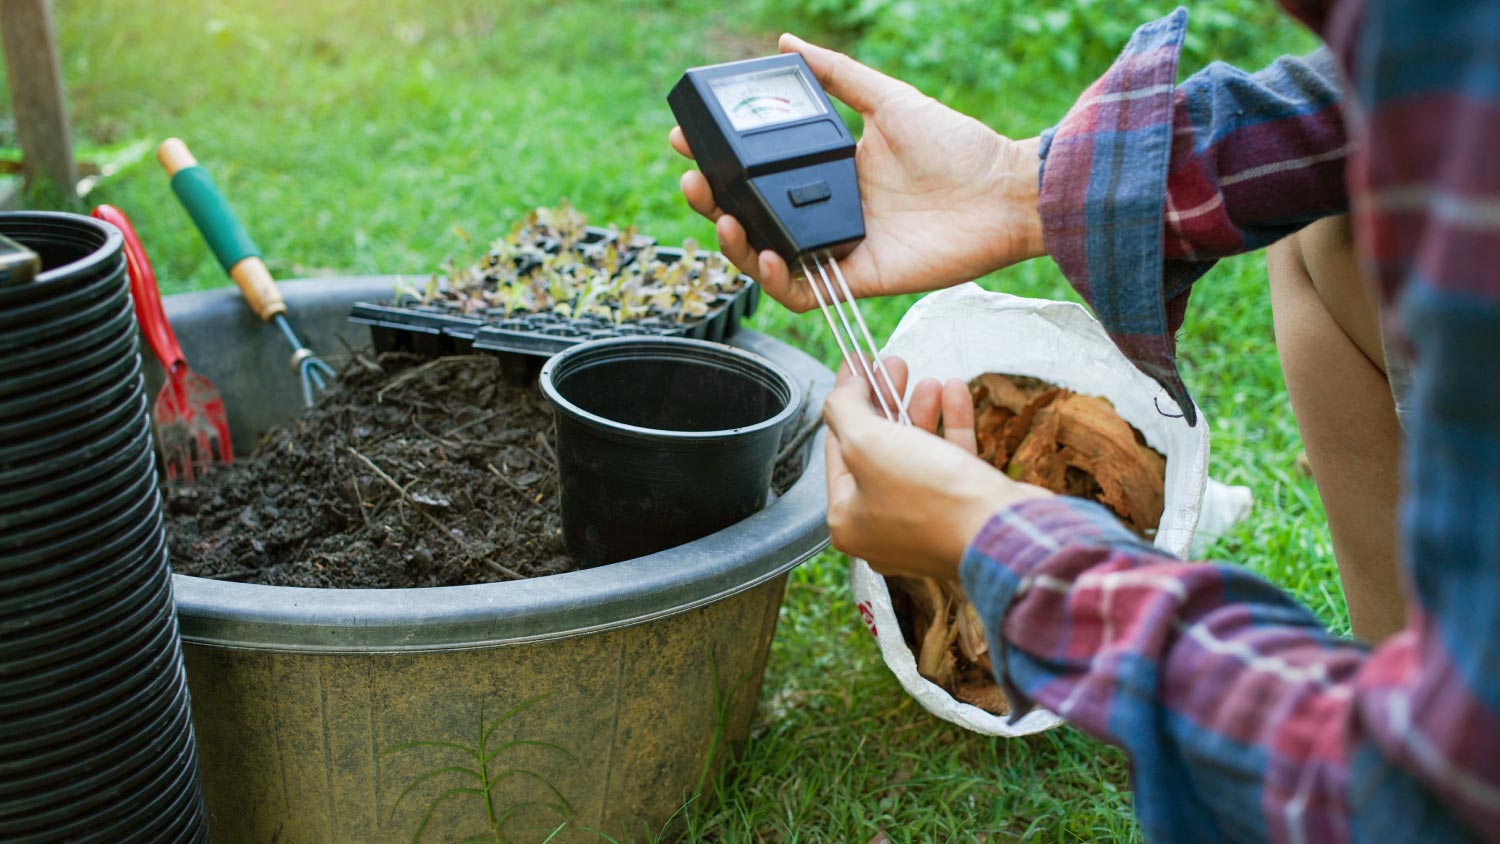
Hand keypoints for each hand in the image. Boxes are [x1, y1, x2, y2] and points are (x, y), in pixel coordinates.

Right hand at [669, 34, 1045, 312]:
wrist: (1005, 192)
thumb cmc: (958, 147)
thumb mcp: (888, 100)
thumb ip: (838, 76)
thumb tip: (785, 43)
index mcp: (828, 172)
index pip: (758, 172)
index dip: (719, 161)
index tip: (688, 140)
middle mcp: (826, 212)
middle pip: (751, 217)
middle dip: (713, 202)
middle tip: (693, 180)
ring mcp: (839, 248)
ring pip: (766, 259)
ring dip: (734, 245)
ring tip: (723, 217)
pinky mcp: (857, 279)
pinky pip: (803, 293)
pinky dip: (776, 282)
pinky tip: (766, 256)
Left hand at [822, 357, 1050, 578]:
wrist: (1003, 533)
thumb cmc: (930, 497)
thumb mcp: (867, 442)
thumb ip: (844, 409)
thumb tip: (843, 389)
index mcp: (848, 519)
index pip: (837, 448)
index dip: (847, 401)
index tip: (857, 367)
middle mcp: (882, 527)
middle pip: (877, 450)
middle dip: (887, 402)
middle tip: (893, 367)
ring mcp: (924, 522)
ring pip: (916, 454)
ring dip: (921, 411)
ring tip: (927, 379)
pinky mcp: (962, 513)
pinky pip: (949, 463)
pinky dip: (952, 426)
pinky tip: (955, 392)